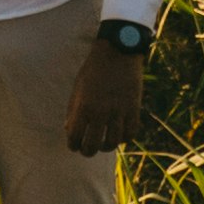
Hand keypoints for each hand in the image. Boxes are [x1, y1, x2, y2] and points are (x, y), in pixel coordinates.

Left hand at [66, 38, 146, 154]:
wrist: (118, 52)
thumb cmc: (93, 69)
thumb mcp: (78, 88)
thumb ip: (73, 110)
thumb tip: (69, 130)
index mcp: (83, 106)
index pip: (75, 137)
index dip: (73, 145)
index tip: (74, 145)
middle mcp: (101, 112)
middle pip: (92, 146)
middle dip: (87, 151)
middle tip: (87, 149)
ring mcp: (119, 112)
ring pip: (112, 143)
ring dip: (105, 147)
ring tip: (102, 144)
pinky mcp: (134, 110)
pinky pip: (130, 134)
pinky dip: (123, 138)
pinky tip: (118, 135)